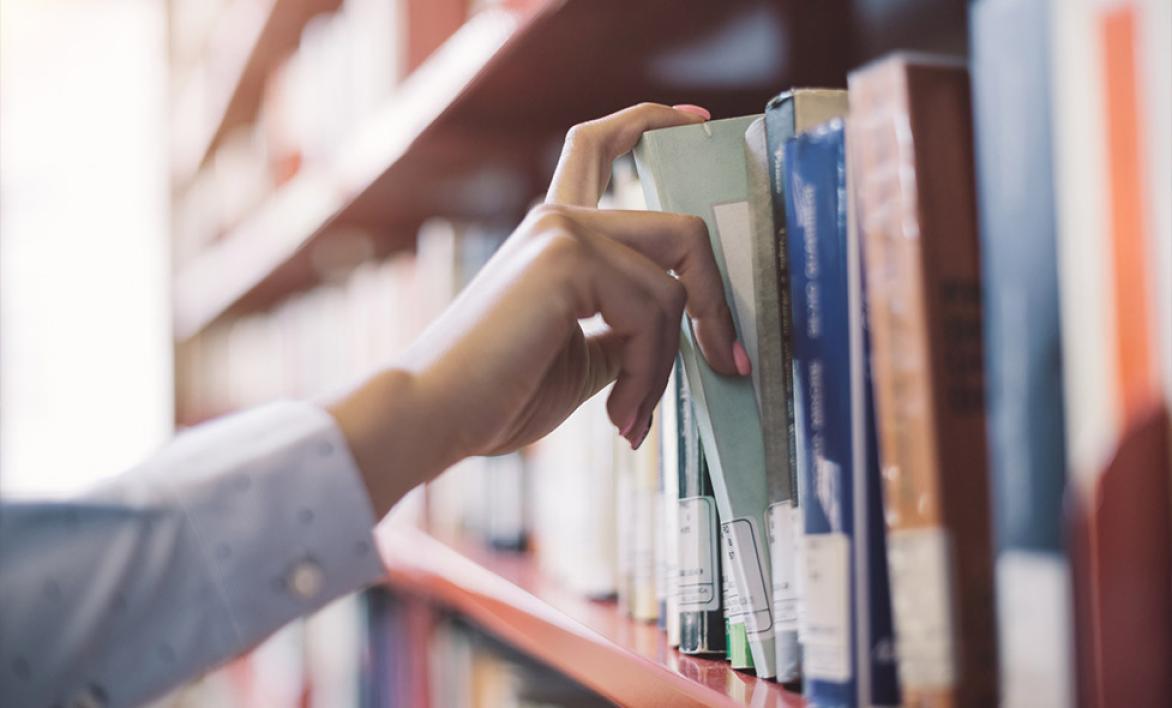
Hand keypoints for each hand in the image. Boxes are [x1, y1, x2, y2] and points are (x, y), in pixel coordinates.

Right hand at [329, 103, 745, 516]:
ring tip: (632, 414)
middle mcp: (559, 218)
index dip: (653, 121)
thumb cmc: (497, 396)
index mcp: (554, 233)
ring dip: (667, 365)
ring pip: (674, 286)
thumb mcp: (583, 358)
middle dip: (715, 302)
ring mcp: (562, 231)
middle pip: (681, 231)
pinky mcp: (566, 257)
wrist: (434, 416)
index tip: (697, 120)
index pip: (600, 144)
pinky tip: (619, 412)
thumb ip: (628, 330)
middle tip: (725, 361)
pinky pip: (654, 312)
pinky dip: (650, 372)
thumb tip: (685, 335)